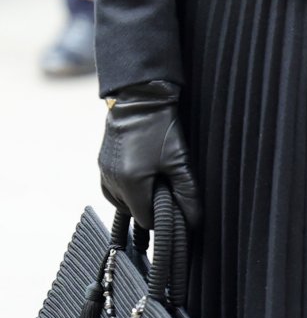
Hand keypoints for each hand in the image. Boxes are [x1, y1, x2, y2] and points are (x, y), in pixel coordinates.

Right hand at [99, 82, 201, 230]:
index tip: (172, 200)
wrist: (140, 97)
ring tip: (154, 174)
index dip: (162, 214)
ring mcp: (104, 173)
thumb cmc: (160, 126)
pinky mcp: (102, 163)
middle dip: (149, 203)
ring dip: (138, 195)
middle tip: (165, 183)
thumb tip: (193, 220)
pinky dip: (127, 186)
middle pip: (133, 211)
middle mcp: (112, 183)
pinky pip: (113, 187)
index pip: (145, 219)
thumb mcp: (179, 159)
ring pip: (122, 200)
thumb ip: (186, 192)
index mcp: (130, 185)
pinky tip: (141, 171)